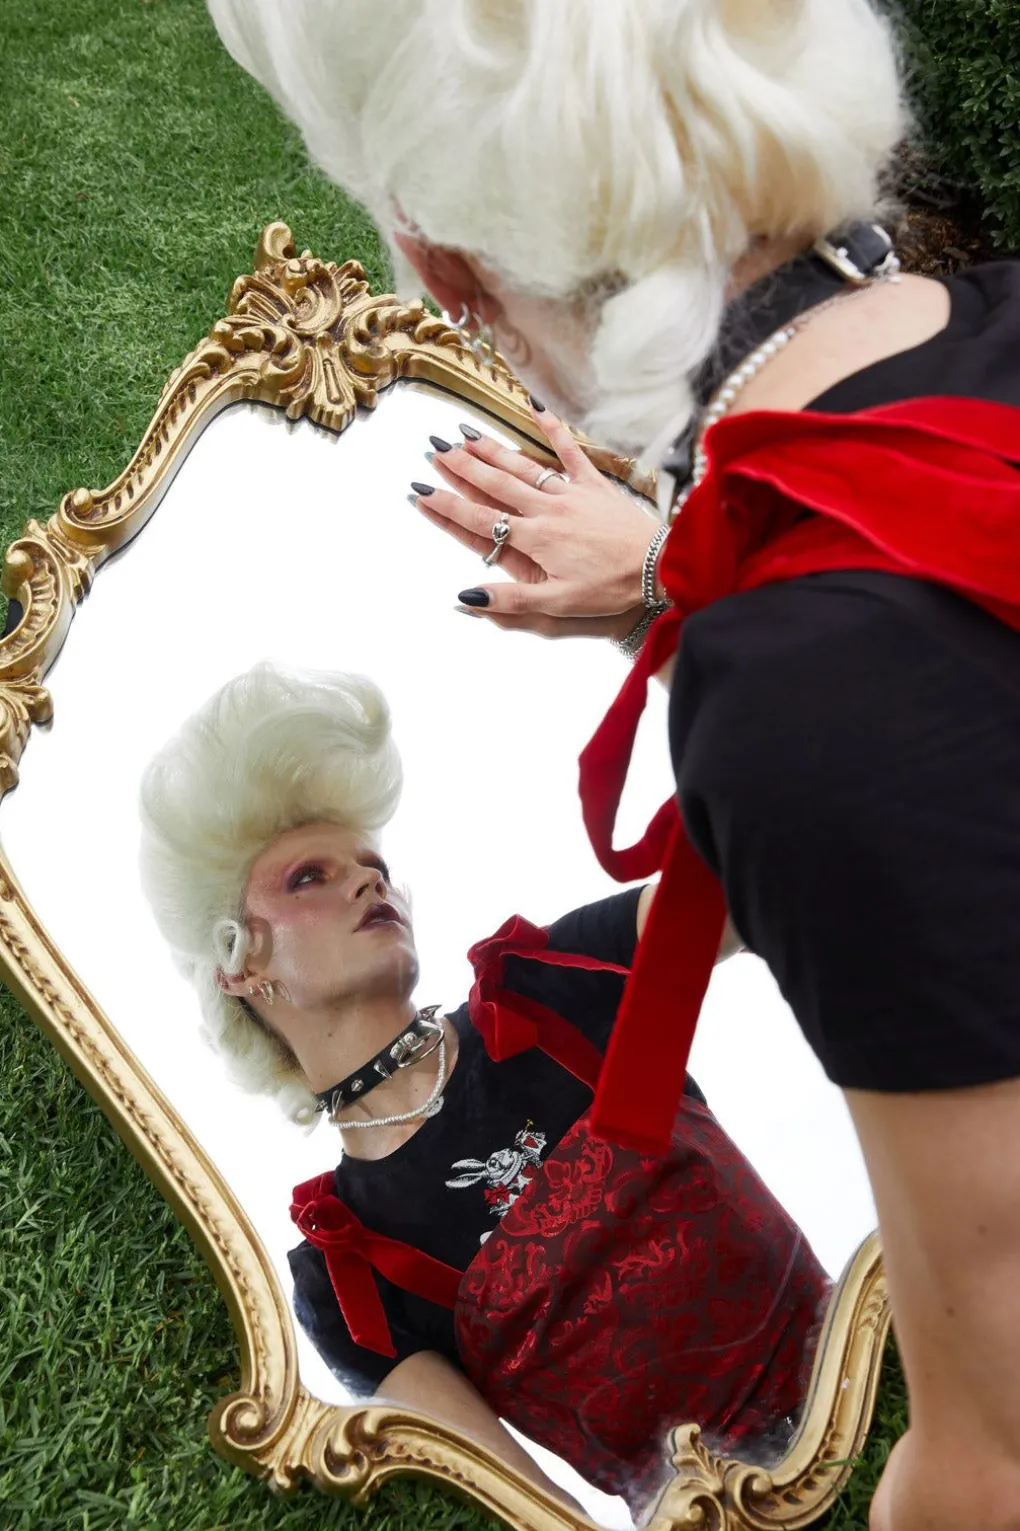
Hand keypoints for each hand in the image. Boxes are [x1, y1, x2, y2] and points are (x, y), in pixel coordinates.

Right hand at [411, 401, 660, 637]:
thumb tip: (467, 597)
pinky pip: (570, 450)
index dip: (447, 506)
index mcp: (535, 540)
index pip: (480, 521)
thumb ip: (511, 601)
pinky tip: (535, 406)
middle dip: (461, 467)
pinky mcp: (594, 483)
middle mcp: (546, 509)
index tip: (420, 492)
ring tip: (464, 434)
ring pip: (521, 466)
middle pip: (495, 485)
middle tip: (434, 449)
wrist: (657, 566)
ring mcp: (570, 492)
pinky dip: (552, 428)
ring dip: (491, 449)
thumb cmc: (610, 588)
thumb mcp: (558, 603)